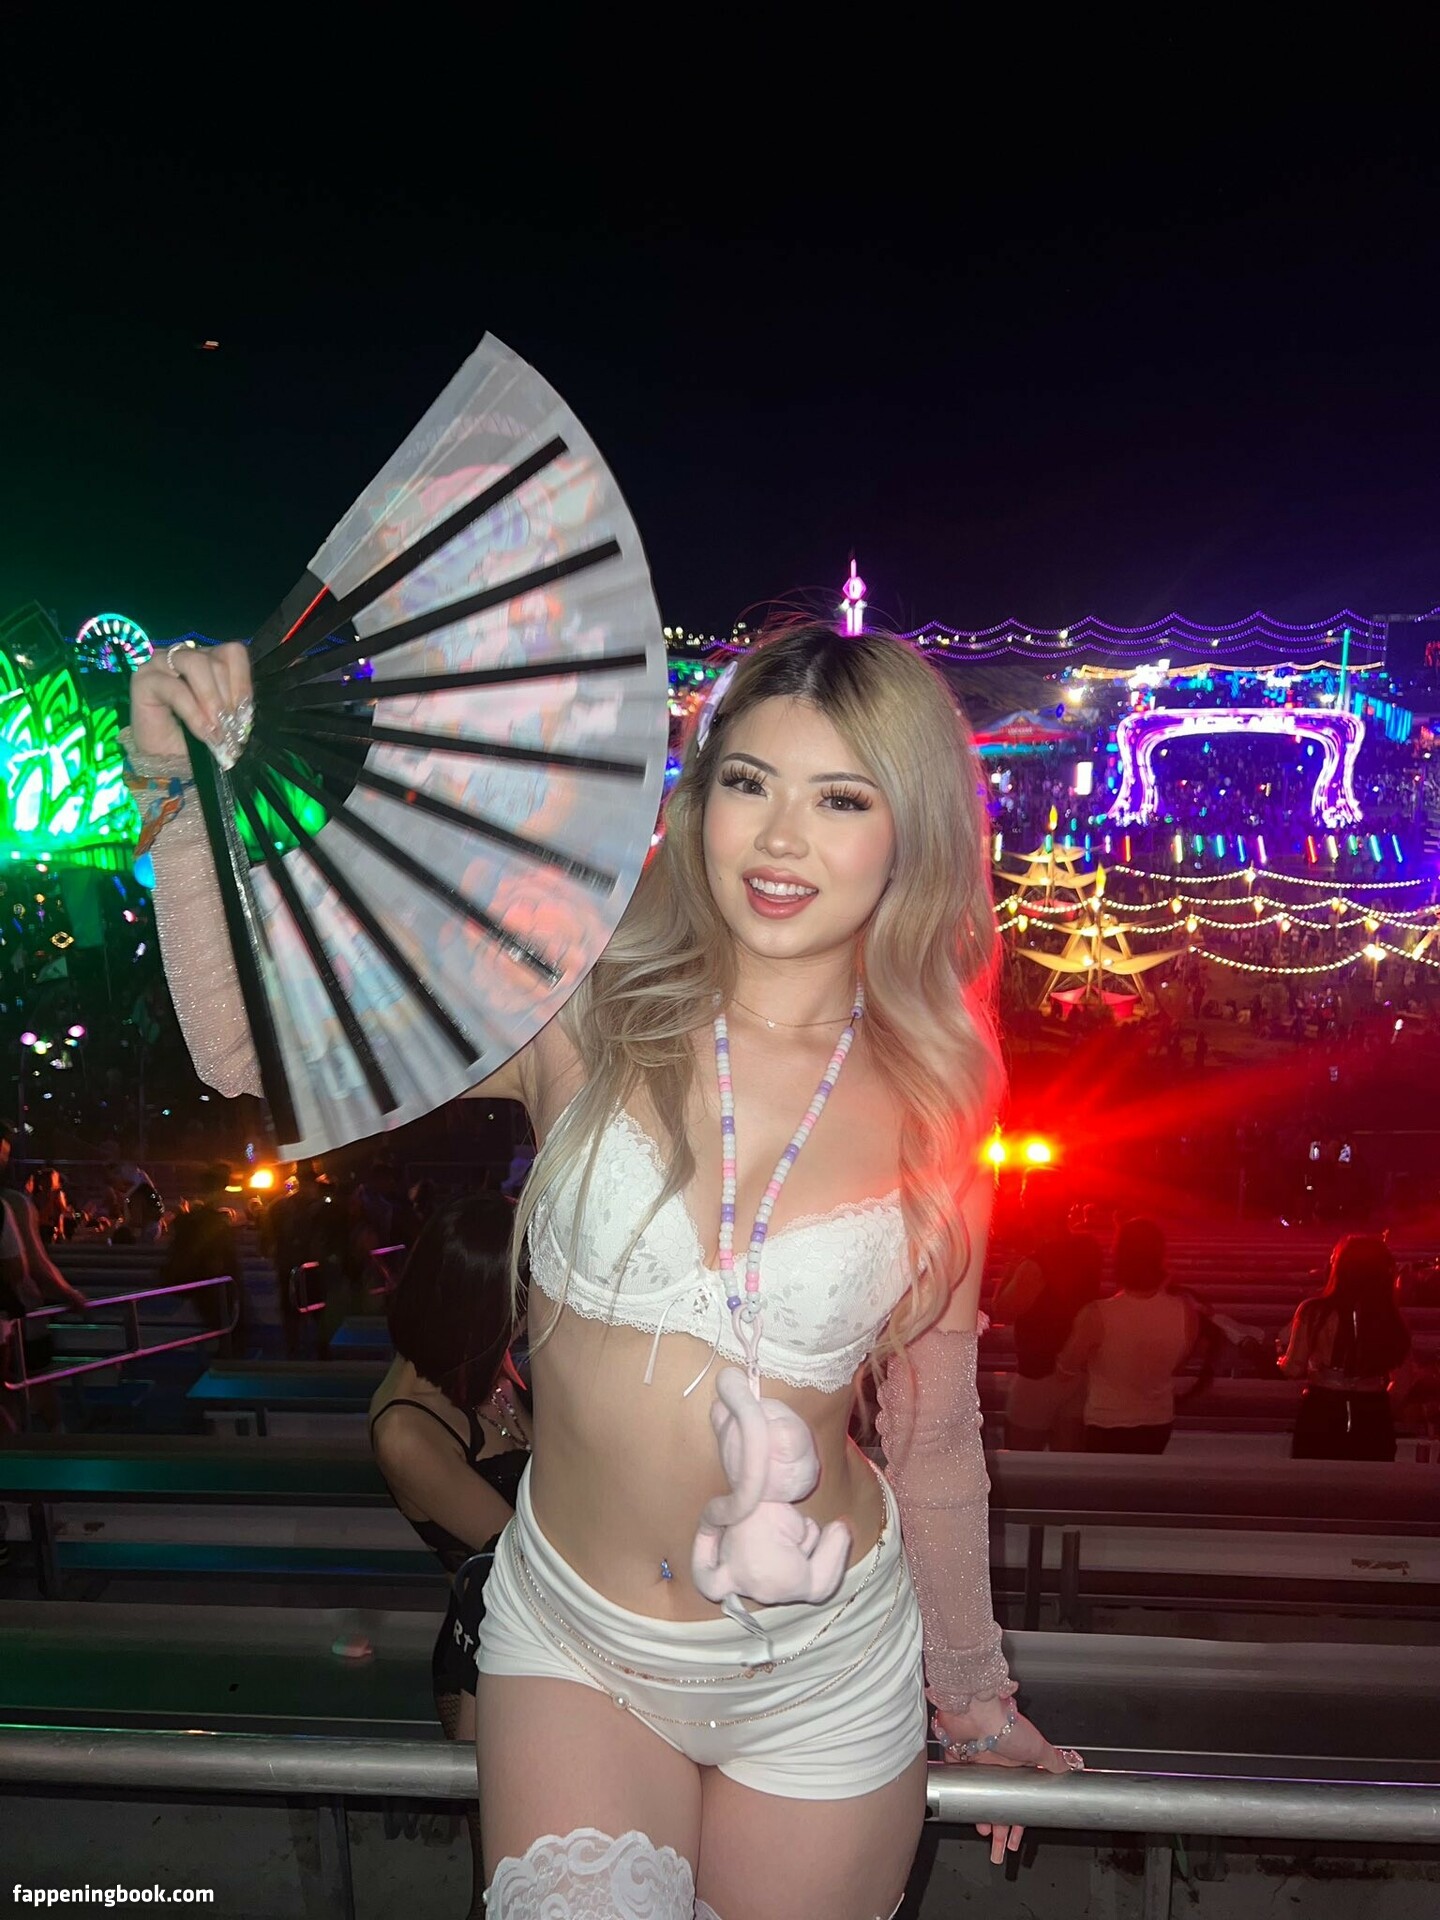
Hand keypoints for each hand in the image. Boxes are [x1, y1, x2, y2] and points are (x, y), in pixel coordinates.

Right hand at [130, 642, 252, 762]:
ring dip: (211, 699)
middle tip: (229, 725)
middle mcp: (184, 655)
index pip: (232, 653)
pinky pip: (175, 688)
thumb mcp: (225, 718)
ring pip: (195, 664)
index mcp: (208, 659)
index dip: (242, 681)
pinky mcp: (143, 679)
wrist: (168, 761)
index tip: (244, 712)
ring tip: (217, 727)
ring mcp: (161, 663)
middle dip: (226, 696)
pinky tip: (203, 732)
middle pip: (214, 660)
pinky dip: (194, 712)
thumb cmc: (197, 738)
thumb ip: (234, 704)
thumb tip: (244, 706)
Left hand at [933, 1701, 1083, 1866]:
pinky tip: (967, 1812)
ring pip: (980, 1799)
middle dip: (1000, 1831)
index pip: (1018, 1801)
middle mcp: (996, 1766)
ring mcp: (976, 1763)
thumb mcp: (1037, 1746)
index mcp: (1016, 1765)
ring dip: (983, 1818)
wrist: (976, 1711)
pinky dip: (963, 1800)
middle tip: (999, 1852)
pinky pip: (960, 1784)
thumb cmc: (1005, 1724)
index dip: (1018, 1822)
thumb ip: (1052, 1760)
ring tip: (986, 1835)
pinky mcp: (957, 1758)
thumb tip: (1068, 1767)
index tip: (1016, 1840)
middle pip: (998, 1805)